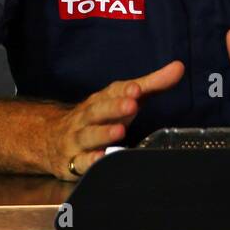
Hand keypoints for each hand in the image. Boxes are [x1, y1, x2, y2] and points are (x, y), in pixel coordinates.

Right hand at [48, 60, 183, 180]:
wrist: (51, 138)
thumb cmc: (99, 116)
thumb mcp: (123, 98)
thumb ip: (152, 85)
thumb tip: (179, 67)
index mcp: (102, 100)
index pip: (112, 92)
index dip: (125, 90)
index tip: (137, 89)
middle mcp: (88, 117)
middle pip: (98, 111)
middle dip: (114, 107)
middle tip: (132, 105)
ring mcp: (78, 139)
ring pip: (89, 135)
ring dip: (103, 133)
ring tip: (120, 131)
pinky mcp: (72, 162)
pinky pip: (80, 162)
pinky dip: (89, 161)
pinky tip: (100, 158)